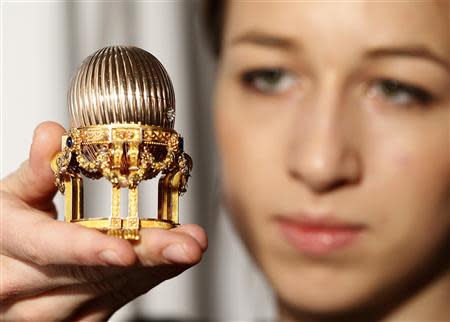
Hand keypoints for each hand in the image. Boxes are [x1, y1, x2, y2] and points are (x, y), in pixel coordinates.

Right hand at [0, 122, 207, 320]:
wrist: (0, 269)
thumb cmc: (6, 228)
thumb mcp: (13, 194)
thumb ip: (37, 169)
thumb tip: (51, 135)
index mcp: (7, 242)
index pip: (48, 246)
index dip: (88, 249)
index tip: (126, 250)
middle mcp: (23, 286)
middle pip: (91, 274)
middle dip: (146, 260)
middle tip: (188, 246)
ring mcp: (48, 311)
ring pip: (110, 292)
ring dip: (155, 269)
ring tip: (189, 247)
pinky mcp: (75, 319)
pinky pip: (117, 299)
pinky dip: (148, 278)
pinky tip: (170, 259)